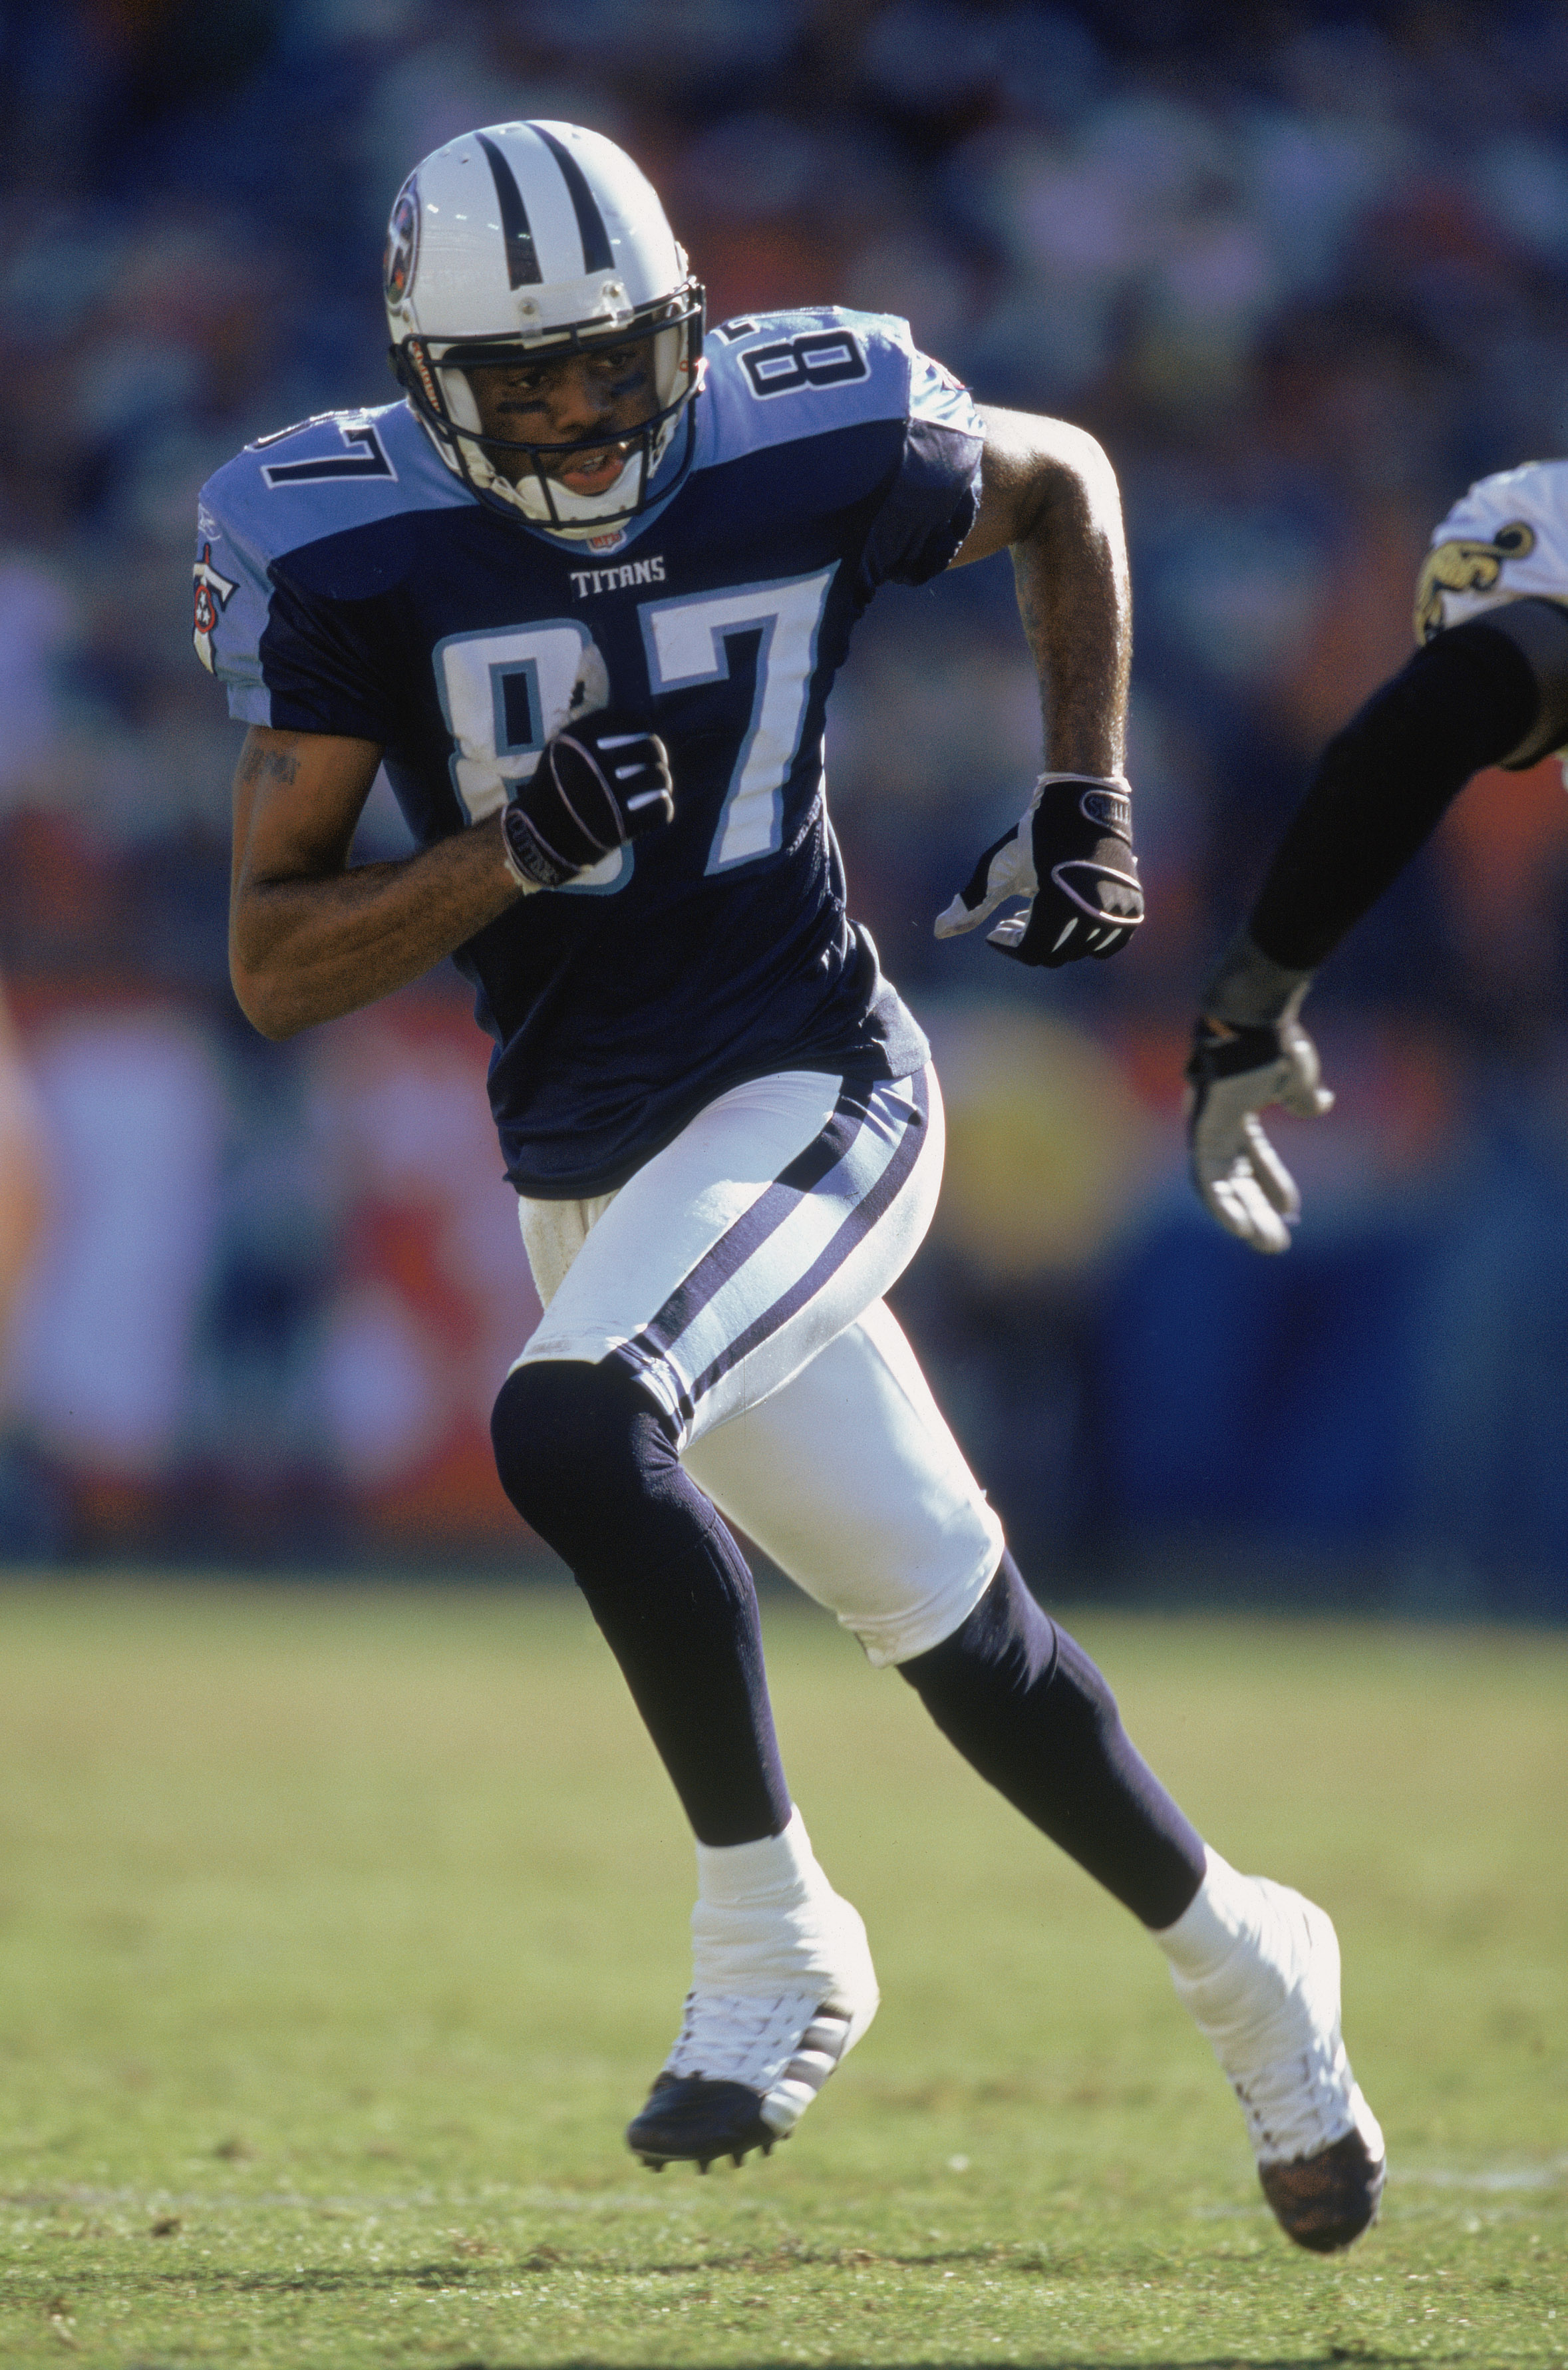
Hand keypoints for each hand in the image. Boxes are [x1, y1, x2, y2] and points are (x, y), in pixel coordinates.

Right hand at [501, 711, 672, 890]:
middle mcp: (598, 763)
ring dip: (661, 781)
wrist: (540, 835)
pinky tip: (656, 805)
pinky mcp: (623, 825)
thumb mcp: (560, 748)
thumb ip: (590, 732)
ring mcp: (611, 796)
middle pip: (652, 747)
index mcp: (583, 740)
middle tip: (654, 762)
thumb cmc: (554, 787)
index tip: (644, 734)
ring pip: (660, 778)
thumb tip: (637, 723)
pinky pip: (662, 809)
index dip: (643, 728)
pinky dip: (662, 806)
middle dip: (657, 754)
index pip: (632, 721)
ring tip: (655, 786)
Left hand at [934, 772, 1142, 965]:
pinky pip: (1108, 945)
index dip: (1008, 944)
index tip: (995, 929)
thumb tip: (939, 932)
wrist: (1084, 802)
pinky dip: (1089, 940)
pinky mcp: (1133, 909)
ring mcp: (1117, 912)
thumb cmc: (1036, 832)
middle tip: (1013, 919)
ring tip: (1040, 913)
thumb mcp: (998, 867)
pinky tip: (1069, 919)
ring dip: (1057, 939)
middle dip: (1029, 941)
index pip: (1031, 952)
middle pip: (1054, 955)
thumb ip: (972, 902)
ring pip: (1080, 951)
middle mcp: (1093, 913)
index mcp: (1059, 905)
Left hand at [1184, 1012, 1333, 1253]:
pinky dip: (1221, 1204)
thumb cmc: (1274, 1041)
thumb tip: (1318, 1104)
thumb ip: (1302, 1097)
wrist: (1256, 1017)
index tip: (1291, 1211)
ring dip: (1242, 1216)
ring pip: (1221, 1185)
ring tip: (1265, 1244)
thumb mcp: (1297, 1077)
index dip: (1272, 1183)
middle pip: (1236, 1177)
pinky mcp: (1201, 1131)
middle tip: (1277, 1245)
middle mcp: (1219, 1122)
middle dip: (1257, 1212)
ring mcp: (1206, 1127)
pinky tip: (1239, 1228)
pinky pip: (1207, 1177)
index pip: (1254, 1157)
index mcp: (1240, 1110)